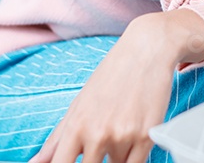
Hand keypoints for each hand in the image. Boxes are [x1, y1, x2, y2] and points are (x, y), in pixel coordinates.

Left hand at [28, 11, 203, 162]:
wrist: (146, 50)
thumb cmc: (111, 75)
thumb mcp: (78, 104)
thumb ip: (55, 140)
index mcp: (76, 126)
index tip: (71, 162)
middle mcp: (98, 133)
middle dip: (95, 160)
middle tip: (101, 139)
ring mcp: (123, 136)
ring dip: (117, 154)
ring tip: (121, 125)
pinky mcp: (147, 136)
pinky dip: (133, 155)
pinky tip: (133, 134)